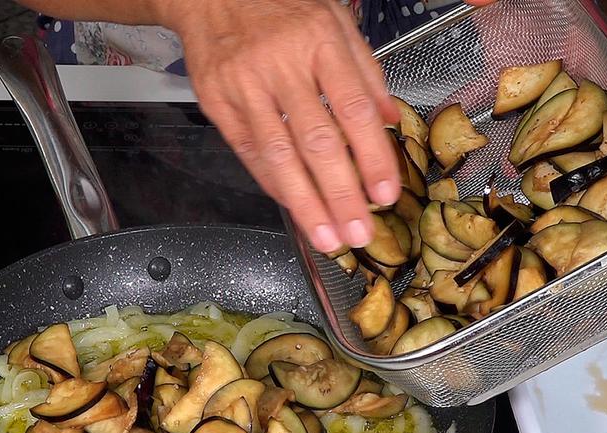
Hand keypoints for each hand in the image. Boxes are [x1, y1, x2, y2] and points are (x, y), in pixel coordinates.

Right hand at [159, 0, 402, 252]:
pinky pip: (250, 153)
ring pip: (279, 156)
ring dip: (306, 204)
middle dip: (340, 195)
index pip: (353, 109)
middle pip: (317, 141)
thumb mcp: (334, 19)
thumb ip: (365, 70)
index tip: (385, 193)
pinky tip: (295, 207)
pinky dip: (274, 184)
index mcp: (319, 41)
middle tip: (358, 231)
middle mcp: (281, 64)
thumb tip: (389, 118)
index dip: (372, 157)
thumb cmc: (280, 6)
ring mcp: (245, 86)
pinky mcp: (217, 102)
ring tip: (327, 237)